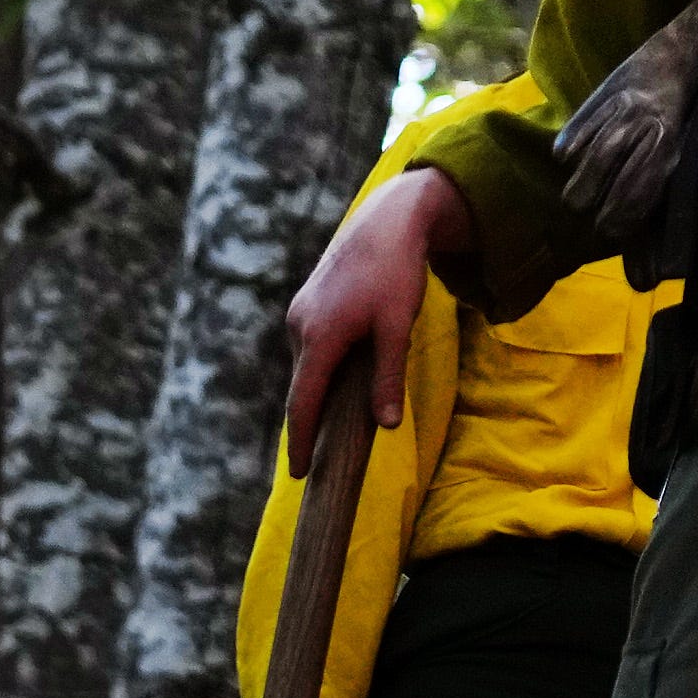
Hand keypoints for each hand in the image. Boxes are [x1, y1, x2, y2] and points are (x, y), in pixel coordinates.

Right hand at [287, 169, 466, 463]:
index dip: (301, 439)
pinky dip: (320, 371)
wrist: (385, 225)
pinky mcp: (307, 306)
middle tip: (313, 461)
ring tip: (326, 428)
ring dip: (316, 394)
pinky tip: (337, 383)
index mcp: (319, 337)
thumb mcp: (397, 329)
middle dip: (306, 423)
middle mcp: (299, 327)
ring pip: (307, 367)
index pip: (303, 401)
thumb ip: (387, 377)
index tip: (299, 471)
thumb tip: (383, 425)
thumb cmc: (395, 275)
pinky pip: (310, 350)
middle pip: (301, 386)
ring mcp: (300, 314)